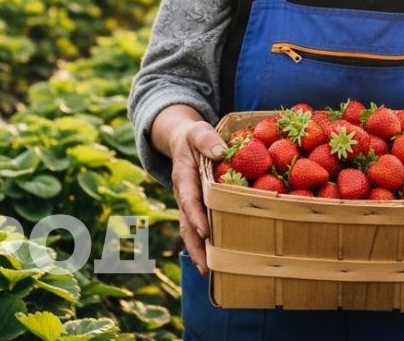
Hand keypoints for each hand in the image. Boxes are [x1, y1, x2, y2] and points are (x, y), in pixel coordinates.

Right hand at [169, 120, 227, 275]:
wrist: (182, 141)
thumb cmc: (194, 136)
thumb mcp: (198, 131)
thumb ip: (207, 139)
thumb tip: (220, 151)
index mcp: (183, 177)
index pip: (188, 199)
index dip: (195, 215)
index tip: (204, 231)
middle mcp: (183, 195)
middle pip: (186, 224)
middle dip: (195, 245)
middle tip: (206, 266)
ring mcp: (188, 204)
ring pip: (189, 232)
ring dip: (198, 252)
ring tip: (209, 272)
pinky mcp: (196, 209)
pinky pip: (197, 229)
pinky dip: (203, 246)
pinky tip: (214, 263)